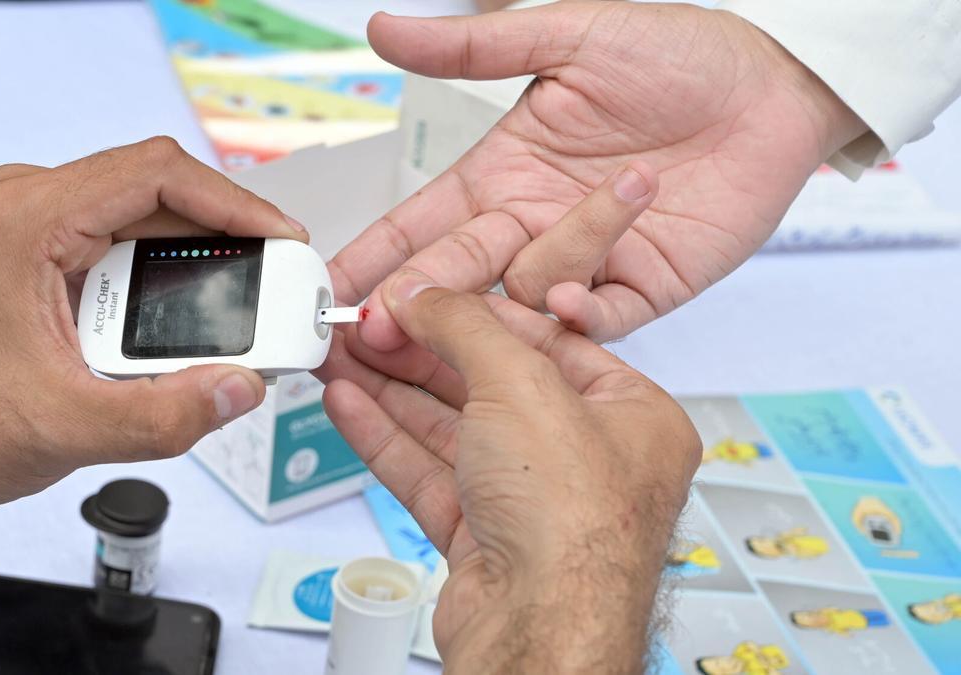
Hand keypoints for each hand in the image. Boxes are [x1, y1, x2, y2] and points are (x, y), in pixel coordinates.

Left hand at [0, 137, 305, 510]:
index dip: (233, 202)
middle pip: (161, 191)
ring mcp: (39, 226)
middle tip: (277, 275)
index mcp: (27, 220)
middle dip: (229, 232)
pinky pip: (130, 243)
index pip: (156, 175)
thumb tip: (239, 388)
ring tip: (247, 299)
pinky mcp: (49, 253)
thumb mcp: (69, 429)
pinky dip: (173, 274)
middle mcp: (31, 206)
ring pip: (150, 217)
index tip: (280, 237)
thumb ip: (165, 415)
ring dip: (203, 256)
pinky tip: (197, 314)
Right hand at [323, 279, 699, 671]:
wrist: (540, 630)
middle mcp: (586, 457)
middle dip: (419, 352)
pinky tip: (350, 403)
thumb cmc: (574, 527)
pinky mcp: (485, 537)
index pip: (543, 340)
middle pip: (488, 383)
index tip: (418, 296)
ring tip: (342, 356)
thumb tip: (425, 296)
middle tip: (367, 325)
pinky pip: (429, 472)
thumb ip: (466, 328)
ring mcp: (533, 500)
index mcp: (630, 414)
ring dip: (391, 390)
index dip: (472, 313)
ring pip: (450, 429)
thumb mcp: (522, 386)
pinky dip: (386, 437)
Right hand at [330, 3, 865, 346]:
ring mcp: (587, 261)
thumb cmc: (678, 53)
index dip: (377, 255)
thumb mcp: (567, 37)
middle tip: (376, 328)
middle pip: (459, 277)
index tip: (333, 286)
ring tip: (509, 287)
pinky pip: (598, 319)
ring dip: (513, 292)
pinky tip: (569, 297)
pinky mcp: (642, 288)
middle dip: (415, 303)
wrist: (775, 81)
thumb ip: (474, 47)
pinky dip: (580, 316)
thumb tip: (384, 27)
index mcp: (504, 173)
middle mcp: (535, 224)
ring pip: (525, 297)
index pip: (423, 225)